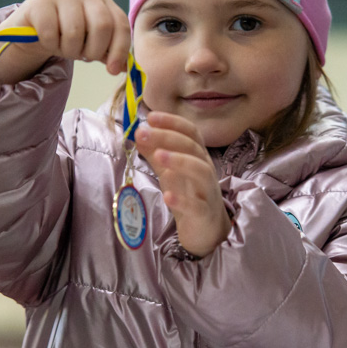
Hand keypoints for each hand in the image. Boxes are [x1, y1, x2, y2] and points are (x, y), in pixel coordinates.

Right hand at [0, 0, 130, 83]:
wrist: (34, 28)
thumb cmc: (68, 35)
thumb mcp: (92, 44)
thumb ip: (109, 53)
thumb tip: (125, 68)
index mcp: (104, 3)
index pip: (120, 25)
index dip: (119, 50)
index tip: (112, 70)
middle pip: (101, 26)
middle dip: (93, 50)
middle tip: (83, 57)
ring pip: (74, 32)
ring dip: (70, 50)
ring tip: (65, 48)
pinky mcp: (40, 3)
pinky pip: (50, 33)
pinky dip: (51, 45)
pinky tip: (49, 40)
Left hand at [135, 111, 230, 257]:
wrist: (206, 230)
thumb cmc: (189, 195)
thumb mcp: (170, 171)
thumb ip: (156, 152)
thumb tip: (139, 132)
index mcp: (198, 157)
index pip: (190, 132)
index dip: (172, 122)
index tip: (150, 117)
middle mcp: (206, 170)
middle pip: (192, 147)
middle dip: (167, 137)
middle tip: (143, 133)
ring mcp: (207, 191)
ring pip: (201, 171)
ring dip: (179, 161)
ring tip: (158, 156)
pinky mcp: (204, 213)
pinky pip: (197, 205)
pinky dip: (182, 200)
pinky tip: (167, 196)